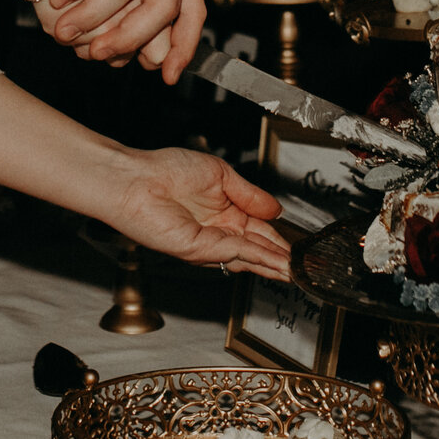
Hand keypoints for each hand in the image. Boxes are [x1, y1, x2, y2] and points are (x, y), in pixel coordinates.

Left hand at [105, 149, 290, 279]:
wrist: (135, 178)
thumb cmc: (165, 169)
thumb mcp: (220, 174)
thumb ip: (249, 194)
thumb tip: (276, 210)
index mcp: (223, 211)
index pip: (258, 229)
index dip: (278, 239)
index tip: (297, 248)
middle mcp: (216, 231)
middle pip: (255, 249)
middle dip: (279, 258)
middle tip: (303, 267)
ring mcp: (206, 243)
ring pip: (246, 256)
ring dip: (271, 263)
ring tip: (294, 269)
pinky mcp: (196, 249)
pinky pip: (232, 251)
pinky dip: (255, 254)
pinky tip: (273, 257)